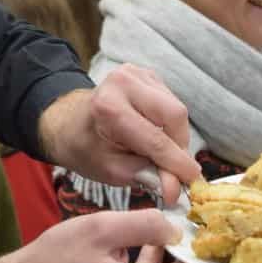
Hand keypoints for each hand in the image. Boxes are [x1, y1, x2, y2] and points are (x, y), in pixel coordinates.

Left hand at [39, 66, 200, 204]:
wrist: (70, 124)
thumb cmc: (87, 148)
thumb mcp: (111, 170)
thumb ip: (146, 177)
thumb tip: (175, 189)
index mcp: (108, 107)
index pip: (154, 139)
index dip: (176, 164)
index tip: (191, 182)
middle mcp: (123, 82)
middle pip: (174, 115)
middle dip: (179, 147)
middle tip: (177, 171)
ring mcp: (137, 74)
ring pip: (177, 110)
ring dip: (175, 137)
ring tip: (159, 155)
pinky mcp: (148, 75)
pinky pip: (172, 104)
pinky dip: (170, 126)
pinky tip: (154, 136)